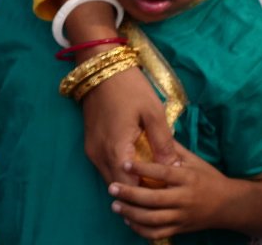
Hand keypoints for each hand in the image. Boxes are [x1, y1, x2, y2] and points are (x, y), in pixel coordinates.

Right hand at [79, 63, 176, 183]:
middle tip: (160, 184)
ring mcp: (92, 151)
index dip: (147, 192)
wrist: (101, 69)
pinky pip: (105, 166)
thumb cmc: (130, 87)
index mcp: (116, 149)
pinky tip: (136, 163)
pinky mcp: (89, 146)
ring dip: (128, 181)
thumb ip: (162, 142)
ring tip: (151, 176)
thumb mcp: (153, 111)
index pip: (130, 187)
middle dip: (138, 190)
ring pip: (110, 178)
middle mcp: (99, 156)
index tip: (164, 188)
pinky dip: (120, 170)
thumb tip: (172, 167)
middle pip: (119, 187)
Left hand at [110, 143, 224, 238]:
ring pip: (152, 219)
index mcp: (188, 178)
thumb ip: (175, 150)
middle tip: (112, 188)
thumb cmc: (209, 178)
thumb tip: (156, 133)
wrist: (227, 205)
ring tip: (116, 205)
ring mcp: (181, 216)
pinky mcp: (179, 229)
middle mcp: (184, 198)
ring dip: (130, 213)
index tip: (125, 163)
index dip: (143, 168)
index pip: (163, 172)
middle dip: (130, 194)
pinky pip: (156, 233)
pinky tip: (129, 221)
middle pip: (153, 199)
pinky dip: (140, 229)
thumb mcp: (196, 161)